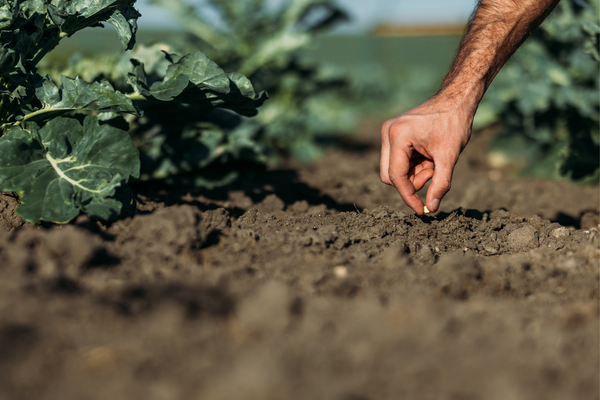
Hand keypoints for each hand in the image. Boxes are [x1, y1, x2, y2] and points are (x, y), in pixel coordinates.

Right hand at [380, 96, 472, 214]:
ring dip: (414, 173)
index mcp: (398, 136)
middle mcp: (388, 133)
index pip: (396, 176)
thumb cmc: (454, 123)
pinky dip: (413, 165)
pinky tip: (428, 156)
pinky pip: (397, 160)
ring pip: (394, 169)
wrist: (456, 99)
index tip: (421, 210)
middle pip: (390, 175)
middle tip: (433, 174)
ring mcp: (389, 132)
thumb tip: (431, 208)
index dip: (408, 196)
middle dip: (411, 181)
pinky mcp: (393, 133)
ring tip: (434, 162)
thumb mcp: (449, 157)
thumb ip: (440, 184)